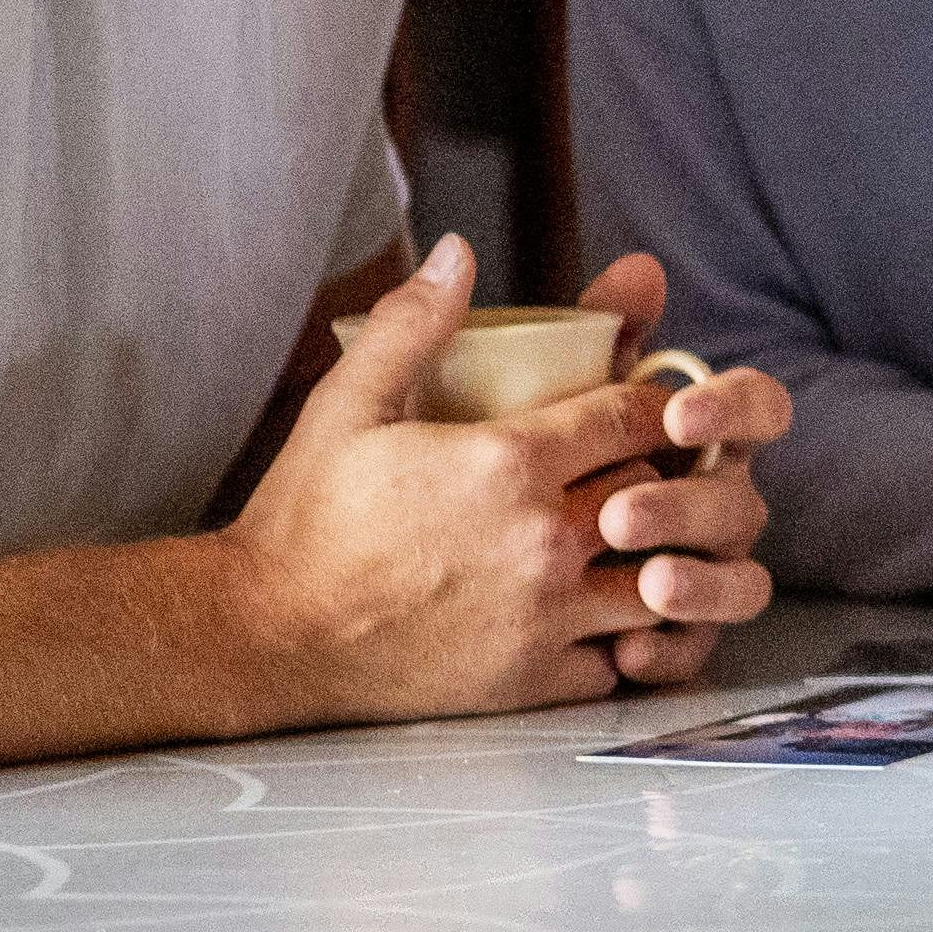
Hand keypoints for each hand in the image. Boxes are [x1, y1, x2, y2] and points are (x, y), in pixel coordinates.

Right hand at [220, 238, 786, 716]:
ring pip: (659, 578)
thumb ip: (412, 324)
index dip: (656, 405)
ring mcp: (546, 617)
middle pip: (658, 492)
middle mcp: (544, 541)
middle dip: (663, 475)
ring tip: (640, 542)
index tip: (649, 408)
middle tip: (651, 469)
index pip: (635, 415)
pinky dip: (633, 635)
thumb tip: (457, 251)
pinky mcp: (534, 680)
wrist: (269, 636)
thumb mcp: (348, 404)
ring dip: (659, 556)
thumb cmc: (306, 521)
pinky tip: (611, 615)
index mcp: (510, 463)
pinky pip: (625, 656)